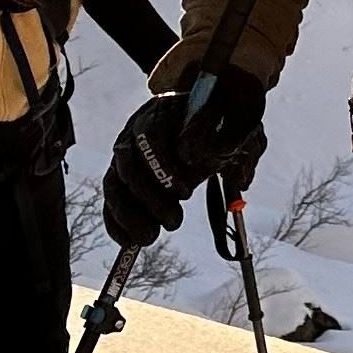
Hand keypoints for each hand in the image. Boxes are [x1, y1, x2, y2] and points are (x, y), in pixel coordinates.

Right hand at [103, 71, 266, 247]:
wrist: (208, 113)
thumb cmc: (222, 122)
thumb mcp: (235, 128)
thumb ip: (241, 149)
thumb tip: (240, 181)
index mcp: (164, 110)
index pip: (151, 137)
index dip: (164, 168)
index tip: (185, 192)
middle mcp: (137, 127)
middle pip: (129, 163)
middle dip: (149, 198)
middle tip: (173, 222)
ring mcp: (126, 151)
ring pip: (115, 183)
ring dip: (128, 214)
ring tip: (149, 237)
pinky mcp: (121, 174)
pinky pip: (111, 199)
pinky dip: (115, 223)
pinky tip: (129, 241)